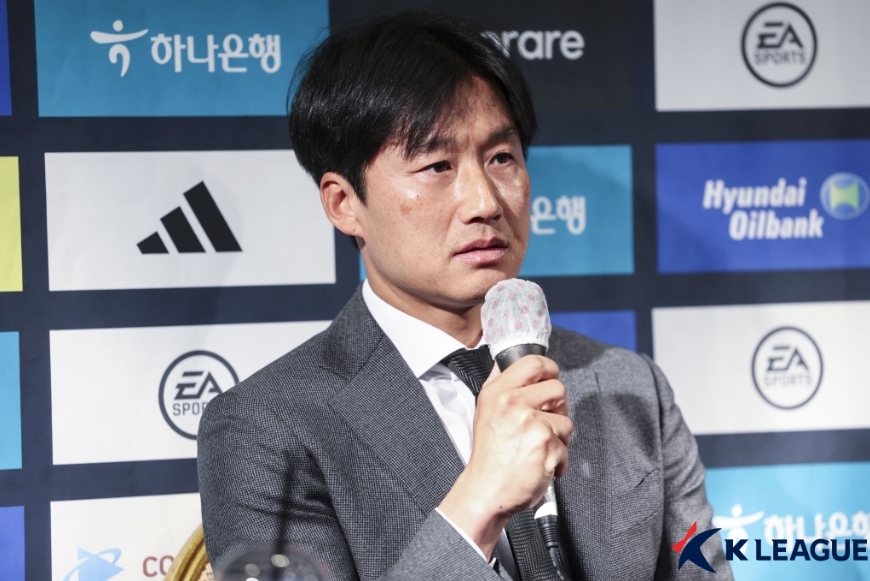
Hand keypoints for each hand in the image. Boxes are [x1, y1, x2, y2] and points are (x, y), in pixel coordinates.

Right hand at [437, 355, 571, 557]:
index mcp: (497, 393)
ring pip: (566, 420)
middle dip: (558, 407)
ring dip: (559, 437)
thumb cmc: (489, 456)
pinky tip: (540, 462)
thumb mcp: (485, 411)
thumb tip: (508, 363)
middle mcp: (513, 404)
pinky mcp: (546, 444)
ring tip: (539, 447)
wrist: (487, 490)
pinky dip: (559, 459)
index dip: (549, 369)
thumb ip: (500, 385)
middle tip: (546, 422)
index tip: (550, 379)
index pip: (533, 362)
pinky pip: (567, 446)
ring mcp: (531, 423)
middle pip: (558, 388)